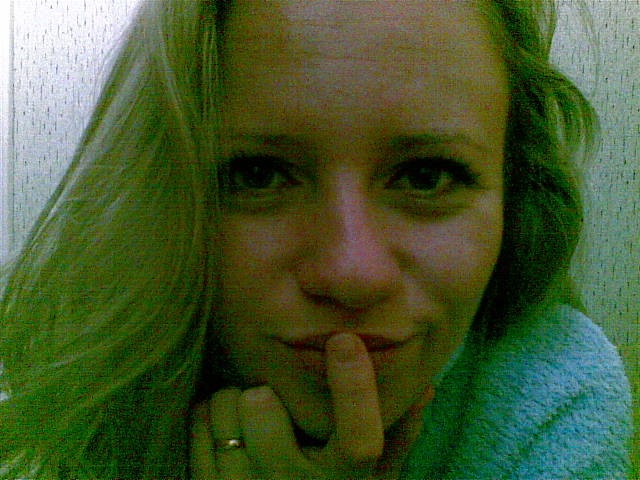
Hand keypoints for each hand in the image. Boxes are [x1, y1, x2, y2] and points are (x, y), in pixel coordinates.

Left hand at [190, 332, 428, 478]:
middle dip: (263, 394)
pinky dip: (209, 416)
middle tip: (271, 403)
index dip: (354, 390)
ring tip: (251, 421)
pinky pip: (201, 428)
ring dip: (233, 403)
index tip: (345, 341)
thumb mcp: (371, 477)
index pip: (360, 441)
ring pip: (226, 411)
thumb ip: (400, 435)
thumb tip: (427, 389)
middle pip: (263, 407)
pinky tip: (225, 430)